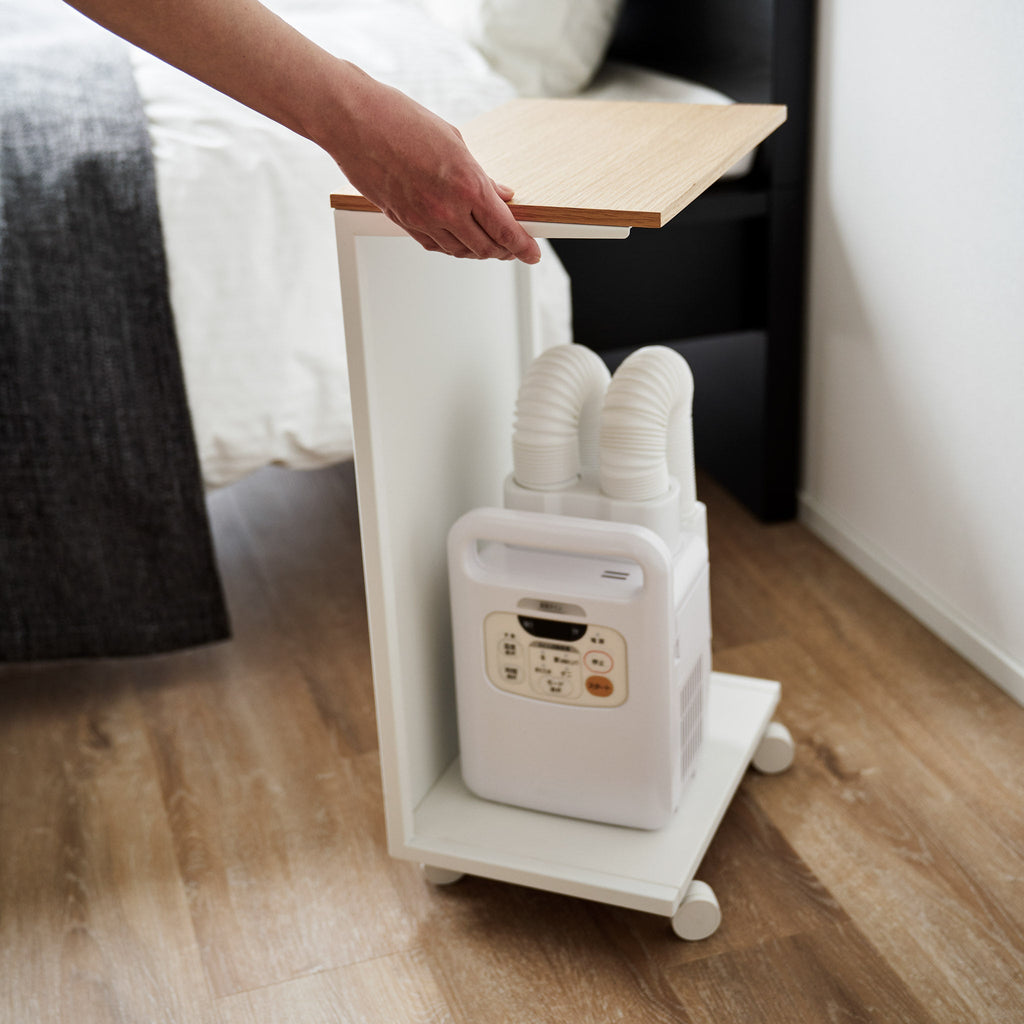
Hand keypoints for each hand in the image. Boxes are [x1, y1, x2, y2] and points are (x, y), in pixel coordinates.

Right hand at [321, 67, 541, 263]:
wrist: (354, 122)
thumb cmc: (400, 120)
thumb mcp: (454, 140)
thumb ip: (481, 175)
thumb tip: (500, 194)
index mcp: (467, 185)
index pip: (505, 229)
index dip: (523, 246)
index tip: (532, 253)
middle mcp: (447, 209)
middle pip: (486, 247)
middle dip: (504, 252)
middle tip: (513, 249)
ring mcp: (424, 219)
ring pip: (460, 251)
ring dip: (478, 252)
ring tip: (487, 246)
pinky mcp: (404, 222)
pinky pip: (435, 246)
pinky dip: (451, 247)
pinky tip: (457, 242)